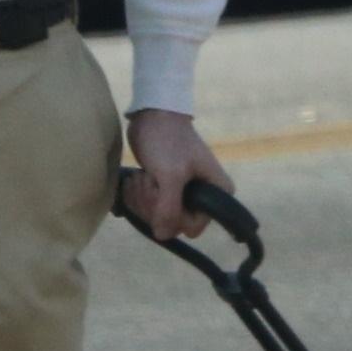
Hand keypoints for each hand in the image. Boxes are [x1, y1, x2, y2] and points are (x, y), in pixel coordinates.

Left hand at [124, 110, 228, 240]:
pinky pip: (147, 207)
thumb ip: (169, 208)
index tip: (162, 194)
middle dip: (153, 204)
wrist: (153, 114)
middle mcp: (203, 197)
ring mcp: (182, 194)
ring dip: (141, 198)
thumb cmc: (167, 140)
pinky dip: (136, 195)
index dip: (173, 216)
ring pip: (156, 217)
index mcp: (217, 193)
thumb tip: (162, 236)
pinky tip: (134, 179)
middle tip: (147, 180)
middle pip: (172, 223)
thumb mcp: (171, 174)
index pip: (193, 226)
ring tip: (141, 176)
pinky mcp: (164, 189)